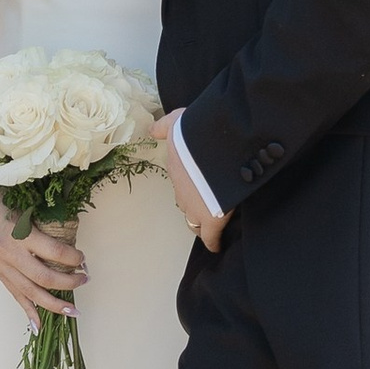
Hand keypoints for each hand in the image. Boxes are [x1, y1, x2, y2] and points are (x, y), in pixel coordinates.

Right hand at [0, 182, 85, 320]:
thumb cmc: (4, 197)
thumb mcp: (28, 206)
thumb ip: (46, 226)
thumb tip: (69, 245)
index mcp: (20, 233)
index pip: (55, 253)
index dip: (74, 258)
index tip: (83, 258)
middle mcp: (9, 252)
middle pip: (45, 278)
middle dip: (69, 283)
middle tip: (84, 279)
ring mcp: (1, 265)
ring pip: (31, 292)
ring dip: (53, 304)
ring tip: (71, 311)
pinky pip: (15, 295)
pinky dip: (28, 311)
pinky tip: (39, 326)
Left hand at [156, 112, 227, 253]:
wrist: (213, 145)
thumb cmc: (195, 131)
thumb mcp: (175, 122)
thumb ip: (163, 127)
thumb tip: (152, 130)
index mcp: (176, 169)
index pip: (180, 183)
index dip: (188, 185)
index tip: (194, 186)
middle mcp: (182, 191)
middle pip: (185, 204)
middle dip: (193, 205)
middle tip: (204, 205)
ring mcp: (195, 207)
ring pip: (194, 221)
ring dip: (200, 223)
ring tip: (210, 225)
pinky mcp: (212, 219)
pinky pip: (211, 236)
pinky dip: (213, 242)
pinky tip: (217, 246)